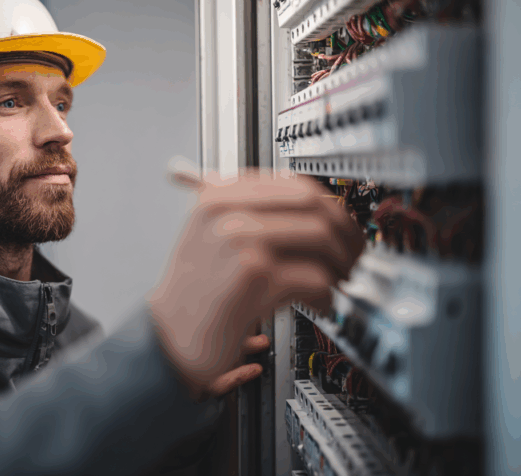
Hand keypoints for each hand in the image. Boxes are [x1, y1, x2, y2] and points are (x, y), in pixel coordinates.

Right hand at [149, 169, 362, 398]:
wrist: (169, 337)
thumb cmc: (194, 294)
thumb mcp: (212, 237)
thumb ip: (255, 214)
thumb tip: (319, 210)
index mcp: (218, 195)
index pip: (294, 183)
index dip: (330, 206)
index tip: (342, 227)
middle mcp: (227, 210)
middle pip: (313, 203)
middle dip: (344, 231)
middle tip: (352, 255)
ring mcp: (240, 239)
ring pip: (320, 236)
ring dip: (341, 263)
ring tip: (338, 282)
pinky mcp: (254, 275)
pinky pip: (314, 276)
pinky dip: (327, 293)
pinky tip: (320, 303)